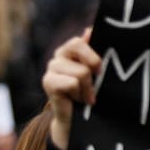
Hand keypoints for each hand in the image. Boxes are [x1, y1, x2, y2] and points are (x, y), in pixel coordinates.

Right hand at [42, 28, 100, 149]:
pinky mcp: (48, 82)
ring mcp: (52, 68)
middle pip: (78, 46)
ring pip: (81, 71)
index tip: (101, 70)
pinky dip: (79, 94)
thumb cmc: (93, 94)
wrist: (79, 120)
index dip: (94, 54)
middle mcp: (59, 55)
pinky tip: (76, 100)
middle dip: (93, 66)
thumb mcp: (99, 73)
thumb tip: (90, 29)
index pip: (81, 40)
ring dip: (88, 88)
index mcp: (72, 50)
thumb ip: (97, 52)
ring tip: (86, 96)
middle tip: (95, 82)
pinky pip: (72, 83)